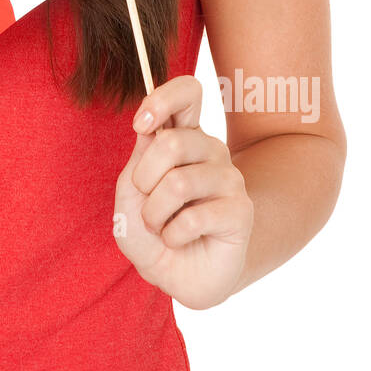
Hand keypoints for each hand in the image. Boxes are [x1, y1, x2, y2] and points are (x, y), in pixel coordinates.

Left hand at [112, 75, 253, 308]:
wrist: (181, 277)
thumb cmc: (154, 234)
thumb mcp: (129, 200)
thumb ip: (136, 166)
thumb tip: (152, 133)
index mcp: (183, 137)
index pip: (187, 92)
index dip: (162, 99)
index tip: (139, 124)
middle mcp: (210, 150)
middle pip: (172, 141)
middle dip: (143, 179)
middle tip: (145, 205)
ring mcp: (229, 178)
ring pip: (178, 182)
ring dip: (154, 214)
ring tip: (161, 227)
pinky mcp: (241, 210)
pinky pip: (193, 218)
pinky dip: (172, 235)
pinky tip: (179, 240)